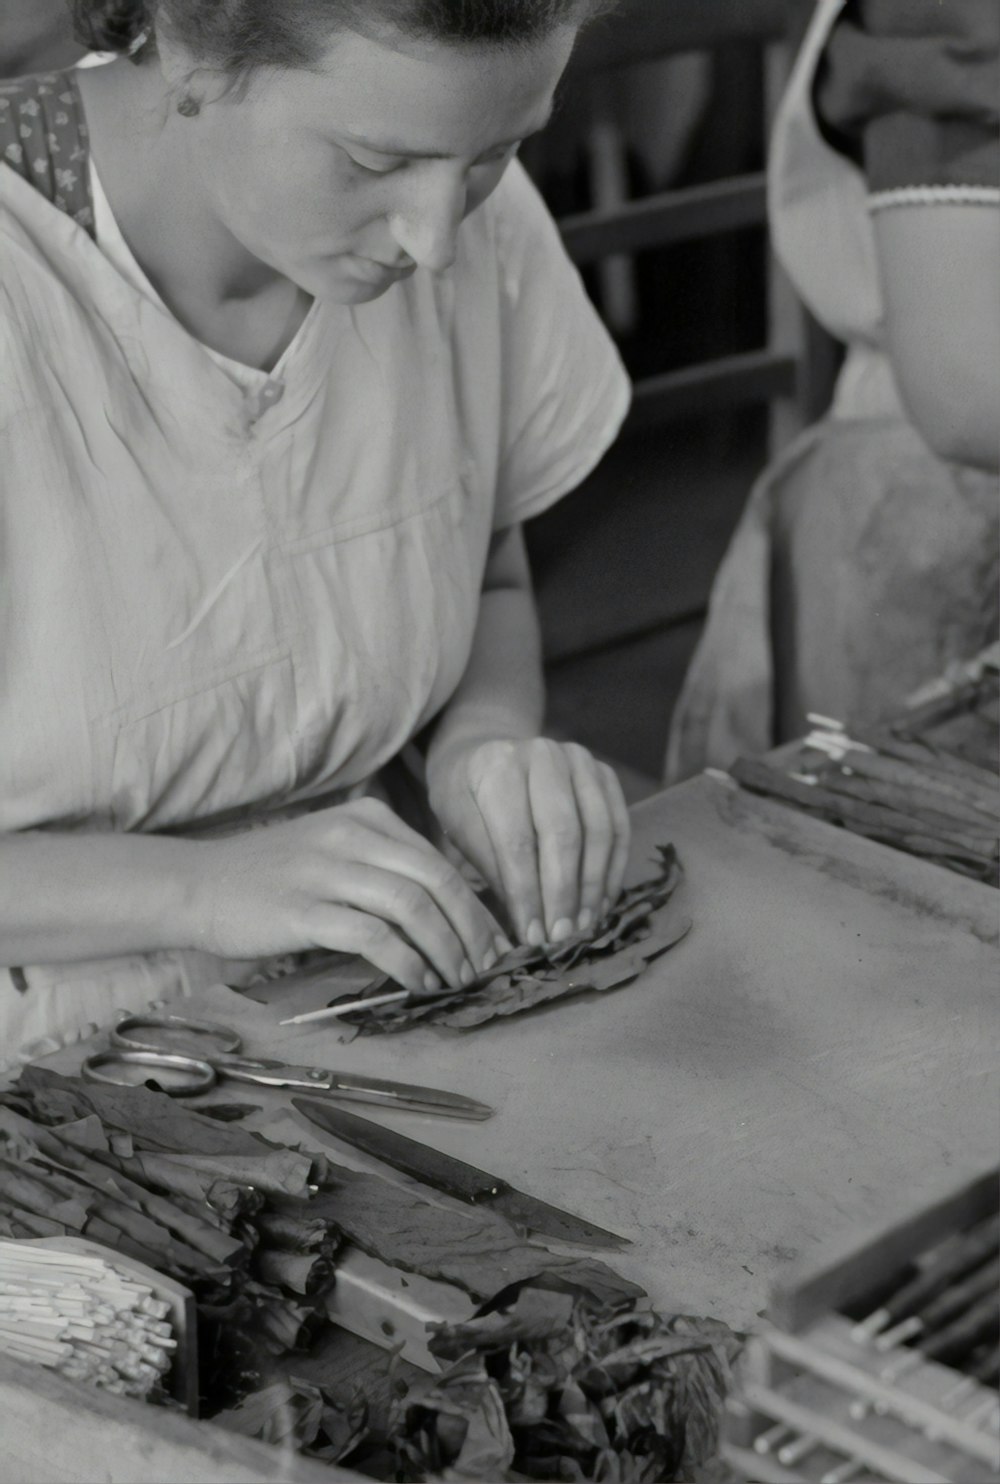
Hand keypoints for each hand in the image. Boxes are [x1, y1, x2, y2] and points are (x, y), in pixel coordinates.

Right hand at [193, 798, 508, 993]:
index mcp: (368, 817)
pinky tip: (418, 982)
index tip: (493, 942)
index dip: (475, 907)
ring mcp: (327, 870)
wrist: (199, 885)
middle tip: (486, 967)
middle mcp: (352, 835)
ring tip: (457, 980)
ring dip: (445, 951)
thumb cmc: (272, 877)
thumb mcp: (335, 851)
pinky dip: (407, 963)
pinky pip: (374, 937)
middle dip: (472, 930)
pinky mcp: (305, 909)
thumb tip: (449, 915)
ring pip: (413, 908)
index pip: (440, 862)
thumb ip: (385, 868)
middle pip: (437, 882)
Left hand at [427, 737, 629, 946]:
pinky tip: (601, 903)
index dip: (527, 893)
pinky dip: (613, 869)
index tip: (532, 936)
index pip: (518, 840)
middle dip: (564, 894)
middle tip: (561, 938)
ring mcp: (579, 760)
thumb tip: (528, 924)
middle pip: (564, 834)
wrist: (485, 751)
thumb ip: (492, 867)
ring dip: (594, 886)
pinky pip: (619, 826)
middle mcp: (544, 755)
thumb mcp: (460, 828)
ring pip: (599, 830)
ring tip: (584, 926)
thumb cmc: (466, 798)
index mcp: (498, 766)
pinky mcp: (603, 772)